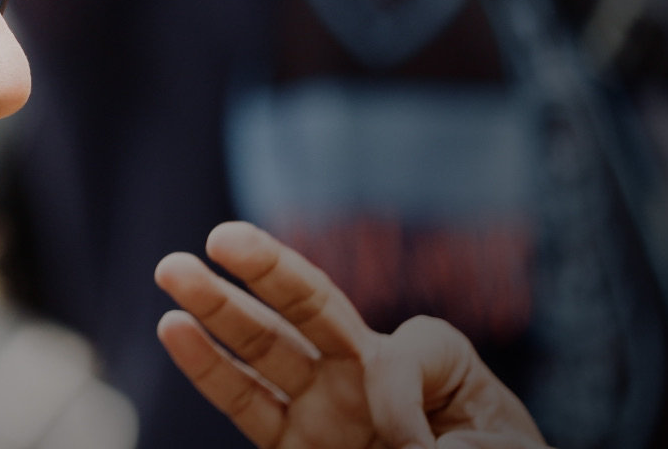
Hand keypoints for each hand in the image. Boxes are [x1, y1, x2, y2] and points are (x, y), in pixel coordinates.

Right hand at [154, 222, 549, 448]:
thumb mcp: (496, 437)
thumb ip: (443, 416)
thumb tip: (391, 429)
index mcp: (415, 368)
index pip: (406, 348)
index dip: (404, 389)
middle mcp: (356, 381)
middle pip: (303, 312)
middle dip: (266, 271)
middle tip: (218, 239)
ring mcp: (321, 415)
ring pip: (262, 349)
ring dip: (216, 308)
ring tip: (171, 270)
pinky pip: (247, 406)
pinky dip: (208, 369)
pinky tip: (174, 329)